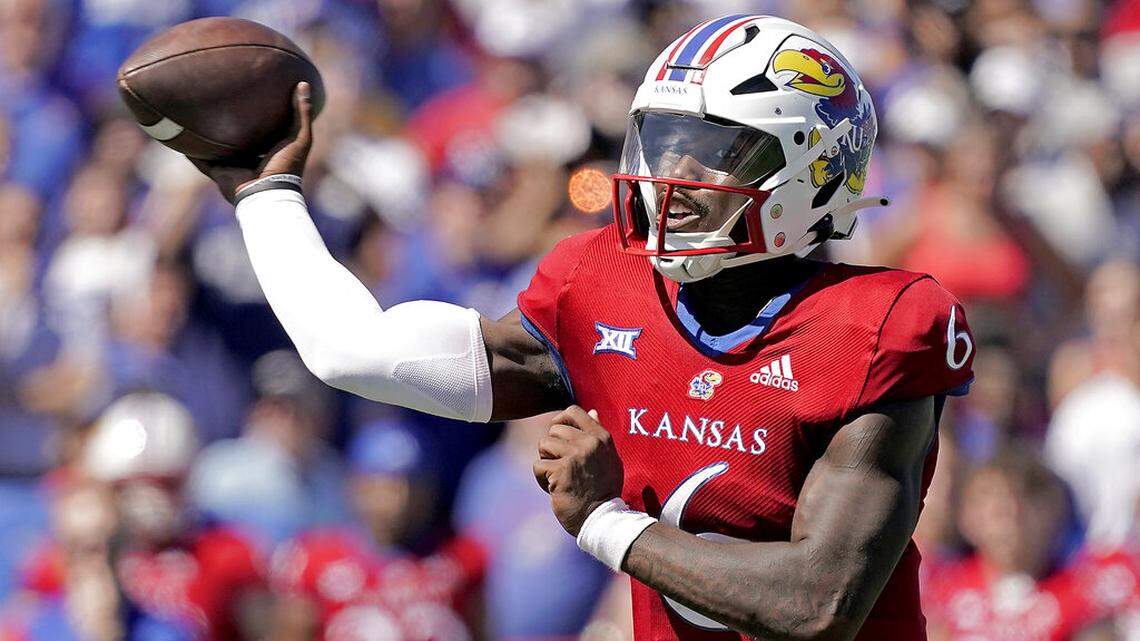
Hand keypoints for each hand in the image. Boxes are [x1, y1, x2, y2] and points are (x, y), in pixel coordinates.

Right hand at [189, 81, 314, 203]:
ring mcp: (231, 166)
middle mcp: (248, 159)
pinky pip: (198, 159)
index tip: (249, 97)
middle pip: (234, 138)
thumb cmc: (287, 165)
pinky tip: (176, 135)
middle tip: (217, 102)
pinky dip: (189, 148)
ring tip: (191, 115)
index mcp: (267, 151)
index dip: (254, 116)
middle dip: (226, 123)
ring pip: (214, 148)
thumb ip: (301, 111)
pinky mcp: (217, 171)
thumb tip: (303, 83)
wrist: (268, 191)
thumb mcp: (300, 136)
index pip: (259, 130)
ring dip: (204, 135)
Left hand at [533, 406, 623, 536]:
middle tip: (560, 465)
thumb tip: (592, 411)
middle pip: (554, 429)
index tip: (559, 437)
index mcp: (601, 437)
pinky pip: (538, 465)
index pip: (574, 411)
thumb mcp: (609, 458)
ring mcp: (575, 455)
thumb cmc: (604, 489)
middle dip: (552, 447)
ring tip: (557, 476)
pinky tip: (553, 488)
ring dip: (546, 461)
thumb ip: (598, 434)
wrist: (601, 518)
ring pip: (543, 444)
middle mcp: (589, 443)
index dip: (560, 420)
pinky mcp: (560, 470)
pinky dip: (541, 479)